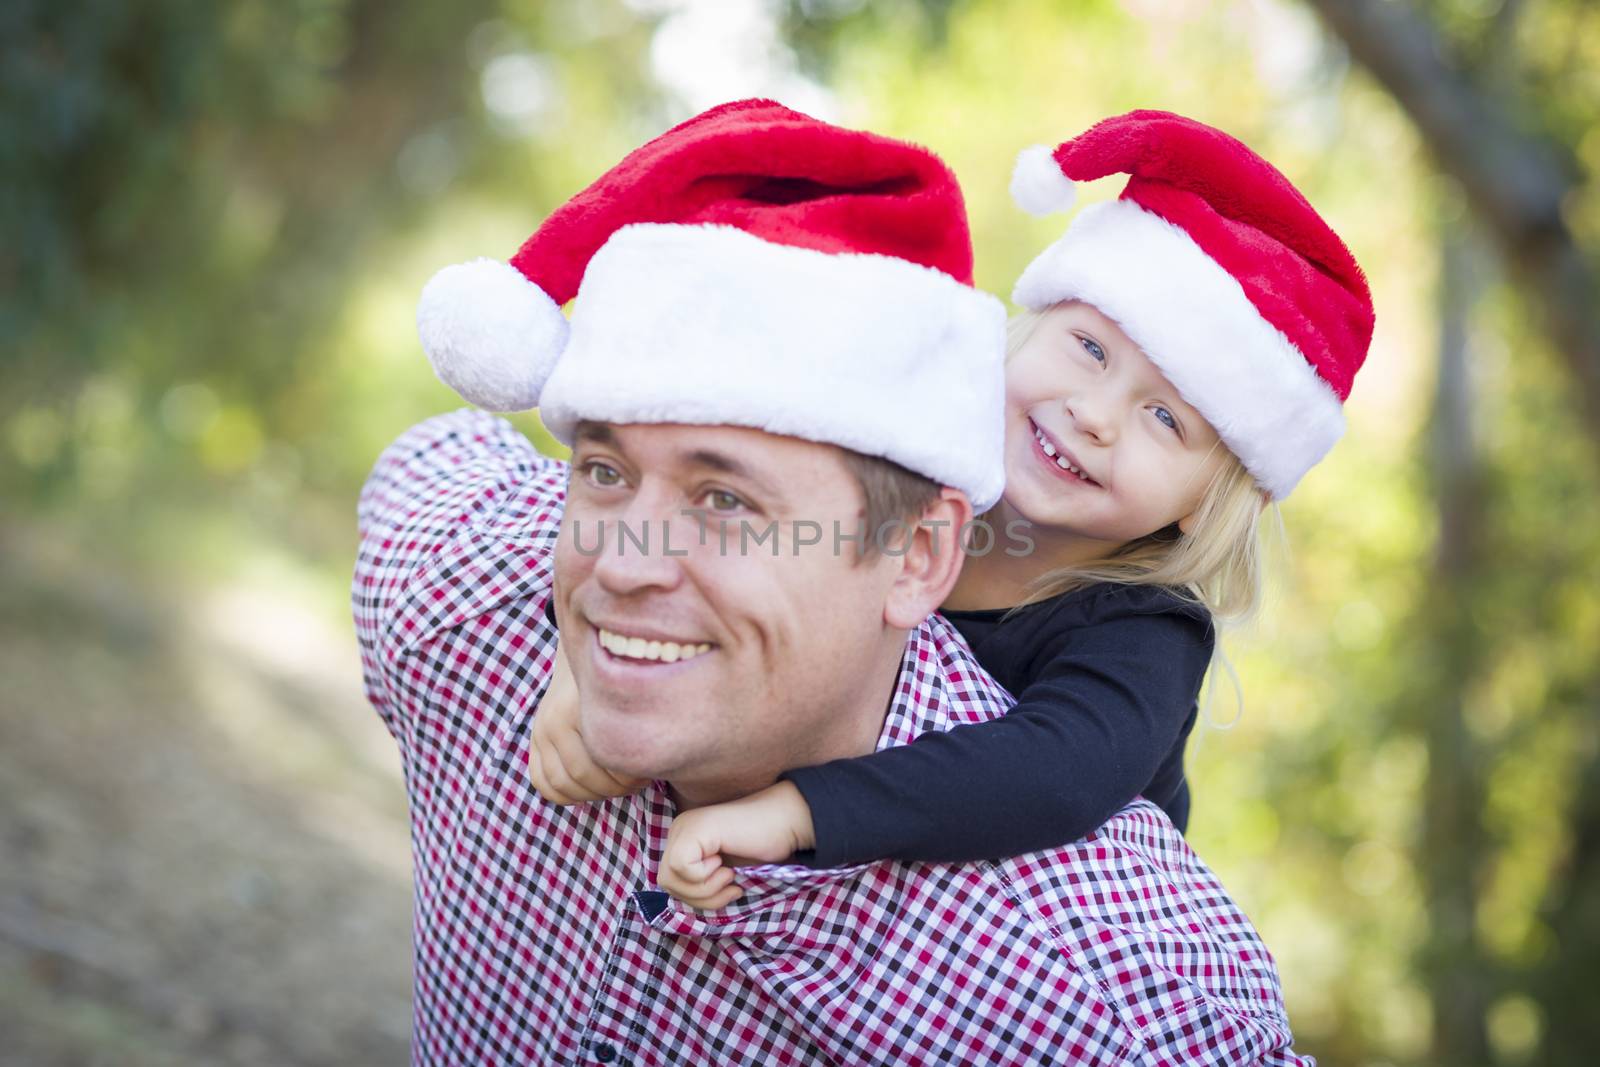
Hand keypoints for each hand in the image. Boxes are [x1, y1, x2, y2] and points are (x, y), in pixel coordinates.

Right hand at [527, 643, 645, 804]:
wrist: (586, 652)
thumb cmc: (621, 676)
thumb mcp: (632, 693)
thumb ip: (638, 723)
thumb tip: (659, 760)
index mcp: (579, 707)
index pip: (603, 762)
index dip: (629, 778)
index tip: (648, 773)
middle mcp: (554, 719)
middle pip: (582, 777)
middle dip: (613, 788)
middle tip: (636, 783)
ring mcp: (541, 729)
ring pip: (561, 784)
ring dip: (592, 794)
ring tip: (616, 786)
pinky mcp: (535, 737)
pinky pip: (542, 781)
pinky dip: (565, 794)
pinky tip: (590, 789)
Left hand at [659, 782, 816, 909]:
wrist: (786, 823)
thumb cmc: (762, 849)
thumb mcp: (724, 875)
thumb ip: (700, 886)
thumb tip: (679, 905)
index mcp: (684, 839)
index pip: (669, 882)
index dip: (697, 897)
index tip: (729, 888)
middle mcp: (680, 829)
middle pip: (666, 882)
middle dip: (700, 897)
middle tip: (731, 887)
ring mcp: (685, 826)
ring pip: (669, 878)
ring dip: (705, 889)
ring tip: (729, 876)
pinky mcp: (695, 828)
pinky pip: (681, 866)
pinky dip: (704, 876)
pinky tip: (724, 863)